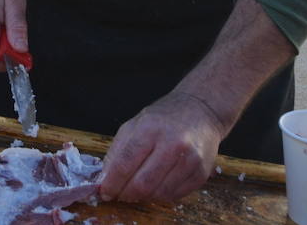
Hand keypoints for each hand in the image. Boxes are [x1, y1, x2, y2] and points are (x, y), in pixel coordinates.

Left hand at [99, 90, 226, 203]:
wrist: (200, 110)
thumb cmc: (164, 118)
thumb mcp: (134, 124)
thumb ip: (117, 151)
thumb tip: (105, 179)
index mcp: (150, 129)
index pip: (125, 163)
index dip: (112, 183)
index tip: (104, 192)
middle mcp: (172, 144)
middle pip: (142, 183)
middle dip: (126, 194)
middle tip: (119, 194)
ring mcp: (190, 160)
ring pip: (159, 194)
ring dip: (143, 197)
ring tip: (137, 189)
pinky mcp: (201, 173)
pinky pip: (175, 195)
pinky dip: (160, 196)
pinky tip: (155, 186)